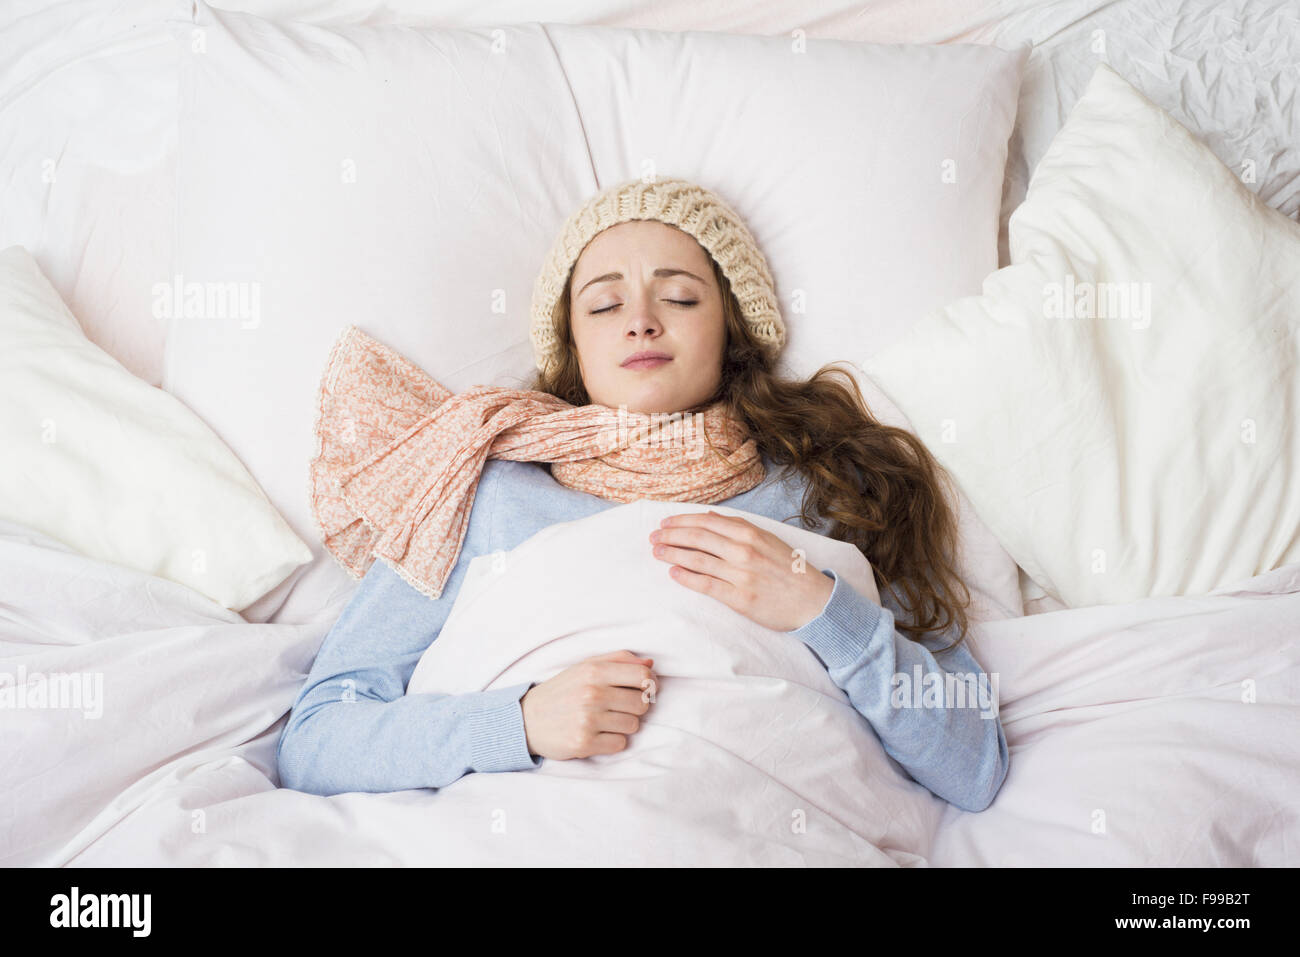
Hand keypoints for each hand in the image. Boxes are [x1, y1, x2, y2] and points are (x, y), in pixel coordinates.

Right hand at [520, 650, 656, 759]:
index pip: (643, 676)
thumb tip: (650, 664)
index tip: (643, 690)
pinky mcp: (583, 743)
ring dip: (622, 725)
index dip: (650, 684)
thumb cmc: (562, 691)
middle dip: (635, 708)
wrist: (527, 720)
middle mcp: (592, 693)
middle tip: (617, 708)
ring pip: (633, 726)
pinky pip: (620, 744)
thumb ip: (618, 660)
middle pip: (642, 704)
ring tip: (603, 721)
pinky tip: (597, 734)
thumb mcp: (585, 667)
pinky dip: (612, 741)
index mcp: (594, 671)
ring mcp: (588, 719)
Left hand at [649, 510, 834, 631]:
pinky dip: (686, 577)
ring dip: (673, 554)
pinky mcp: (739, 598)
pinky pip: (706, 585)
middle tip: (654, 537)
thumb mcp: (768, 539)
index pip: (706, 522)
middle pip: (697, 538)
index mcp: (750, 532)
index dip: (682, 521)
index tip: (665, 523)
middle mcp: (743, 550)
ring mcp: (741, 574)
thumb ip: (739, 527)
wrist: (814, 601)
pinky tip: (673, 573)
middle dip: (671, 535)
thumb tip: (710, 516)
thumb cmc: (790, 570)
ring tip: (657, 552)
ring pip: (697, 560)